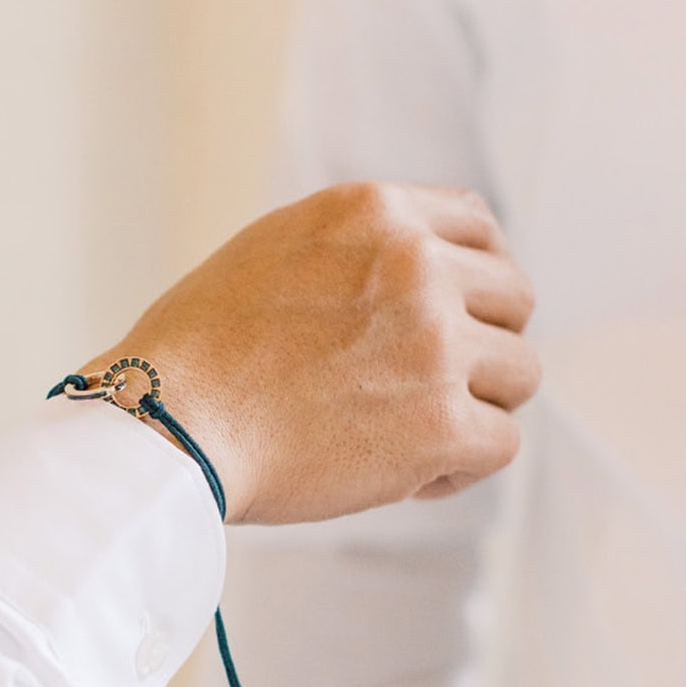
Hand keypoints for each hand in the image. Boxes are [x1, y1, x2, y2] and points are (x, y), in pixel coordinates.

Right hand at [84, 182, 539, 524]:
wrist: (166, 421)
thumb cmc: (197, 352)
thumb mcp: (275, 248)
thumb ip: (355, 248)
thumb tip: (418, 269)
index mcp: (375, 212)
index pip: (479, 225)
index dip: (473, 277)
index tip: (451, 315)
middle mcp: (416, 265)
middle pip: (515, 299)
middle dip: (481, 342)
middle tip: (425, 383)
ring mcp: (435, 344)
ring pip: (519, 374)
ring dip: (474, 405)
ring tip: (406, 431)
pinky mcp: (441, 423)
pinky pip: (500, 443)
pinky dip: (457, 467)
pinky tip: (402, 474)